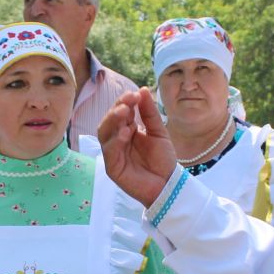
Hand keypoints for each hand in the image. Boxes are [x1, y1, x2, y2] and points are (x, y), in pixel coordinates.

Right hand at [97, 89, 178, 208]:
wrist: (169, 183)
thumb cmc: (163, 159)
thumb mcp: (159, 132)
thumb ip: (150, 113)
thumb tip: (143, 90)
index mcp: (127, 130)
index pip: (120, 112)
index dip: (124, 102)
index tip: (134, 95)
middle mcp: (117, 140)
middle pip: (109, 121)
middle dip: (116, 109)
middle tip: (128, 101)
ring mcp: (113, 153)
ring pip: (104, 134)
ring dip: (112, 121)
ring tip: (124, 112)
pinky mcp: (113, 167)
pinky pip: (109, 152)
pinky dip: (115, 141)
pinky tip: (126, 133)